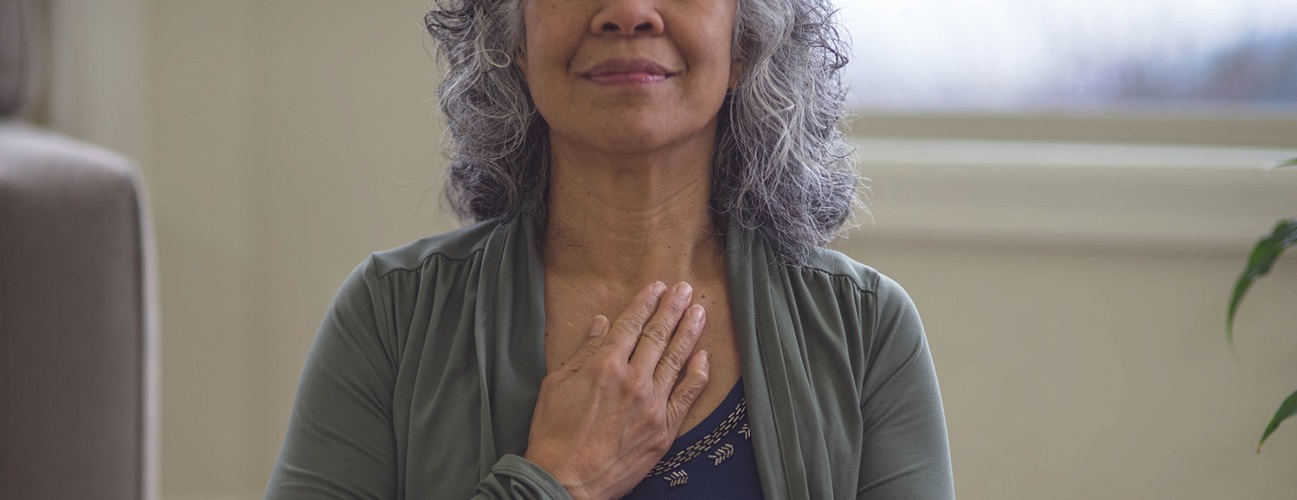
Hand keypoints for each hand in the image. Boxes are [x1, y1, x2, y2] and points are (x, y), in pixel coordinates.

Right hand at [523, 281, 710, 499]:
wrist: (566, 482)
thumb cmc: (553, 435)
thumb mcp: (556, 385)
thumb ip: (583, 352)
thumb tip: (601, 324)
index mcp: (604, 365)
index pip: (631, 324)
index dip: (645, 303)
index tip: (657, 287)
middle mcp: (633, 379)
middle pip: (658, 335)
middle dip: (673, 308)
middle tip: (685, 289)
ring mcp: (652, 405)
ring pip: (676, 359)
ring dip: (689, 332)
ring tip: (700, 311)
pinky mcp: (663, 430)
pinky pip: (687, 396)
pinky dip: (697, 374)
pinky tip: (703, 356)